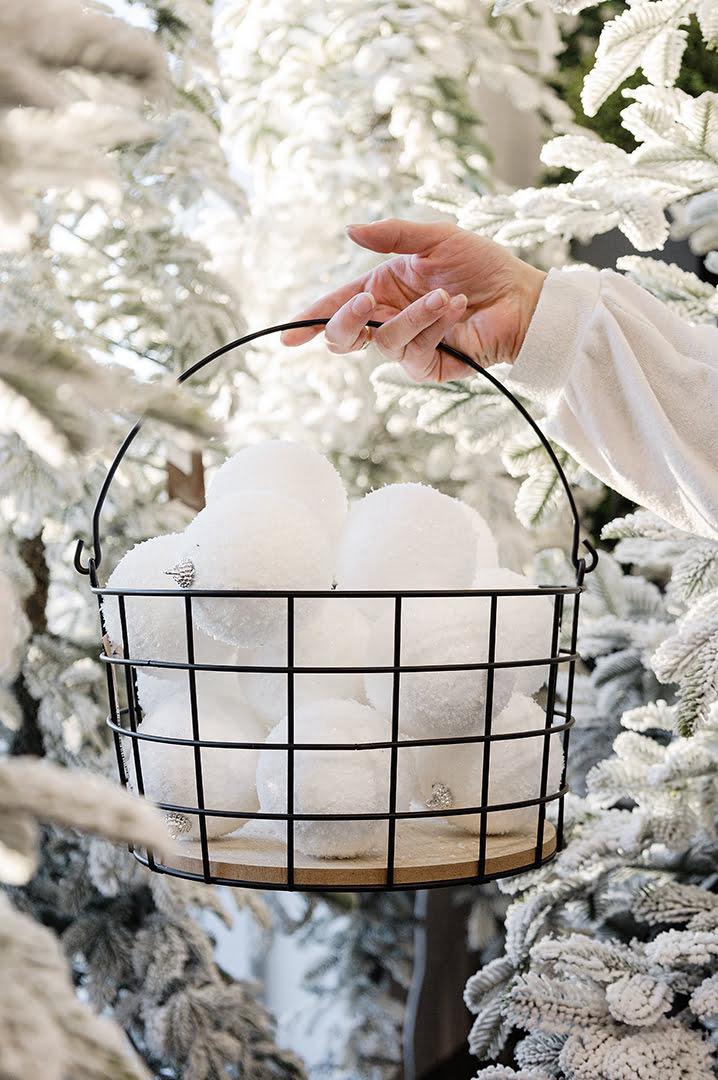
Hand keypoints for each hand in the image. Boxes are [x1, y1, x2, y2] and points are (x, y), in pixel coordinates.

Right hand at [280, 218, 546, 381]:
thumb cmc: (483, 265)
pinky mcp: (430, 366)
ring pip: (383, 342)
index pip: (338, 307)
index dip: (310, 320)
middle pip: (344, 336)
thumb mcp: (434, 238)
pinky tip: (458, 309)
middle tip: (363, 304)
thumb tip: (349, 231)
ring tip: (448, 297)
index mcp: (384, 290)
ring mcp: (409, 346)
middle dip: (345, 321)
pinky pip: (414, 352)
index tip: (286, 336)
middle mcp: (391, 320)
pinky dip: (435, 327)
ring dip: (415, 316)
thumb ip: (391, 235)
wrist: (522, 296)